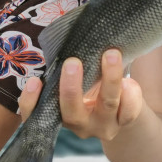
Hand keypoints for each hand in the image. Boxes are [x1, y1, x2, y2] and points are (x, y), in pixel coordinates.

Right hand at [19, 50, 142, 141]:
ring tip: (111, 54)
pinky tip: (129, 81)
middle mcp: (79, 124)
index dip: (30, 103)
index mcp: (59, 114)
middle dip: (71, 88)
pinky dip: (131, 94)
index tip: (34, 82)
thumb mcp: (75, 80)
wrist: (121, 109)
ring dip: (109, 78)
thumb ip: (67, 67)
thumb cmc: (89, 85)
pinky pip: (129, 110)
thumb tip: (67, 35)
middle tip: (72, 62)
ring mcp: (103, 125)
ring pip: (106, 104)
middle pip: (72, 112)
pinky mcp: (125, 121)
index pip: (35, 116)